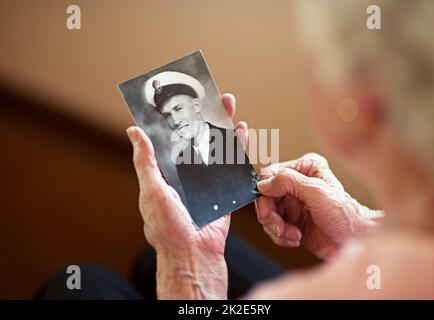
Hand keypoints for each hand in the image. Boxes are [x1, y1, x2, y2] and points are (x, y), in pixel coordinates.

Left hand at [126, 93, 247, 298]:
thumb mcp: (151, 190)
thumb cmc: (167, 227)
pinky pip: (232, 166)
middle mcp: (187, 175)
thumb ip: (145, 161)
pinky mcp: (223, 191)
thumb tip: (134, 132)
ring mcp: (207, 182)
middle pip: (198, 139)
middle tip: (213, 96)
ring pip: (216, 148)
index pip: (172, 140)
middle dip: (206, 116)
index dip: (178, 120)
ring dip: (223, 126)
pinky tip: (241, 132)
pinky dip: (238, 149)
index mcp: (167, 173)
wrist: (193, 254)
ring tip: (229, 105)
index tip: (184, 100)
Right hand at [256, 153, 382, 259]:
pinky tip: (296, 238)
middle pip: (265, 197)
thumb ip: (289, 182)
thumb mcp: (317, 194)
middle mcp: (296, 183)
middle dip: (271, 216)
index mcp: (305, 168)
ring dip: (277, 228)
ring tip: (293, 234)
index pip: (270, 175)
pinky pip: (272, 227)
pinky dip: (280, 236)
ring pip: (267, 214)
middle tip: (280, 228)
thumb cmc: (346, 216)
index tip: (269, 209)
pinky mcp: (291, 220)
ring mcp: (293, 202)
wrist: (355, 241)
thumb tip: (263, 183)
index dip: (266, 193)